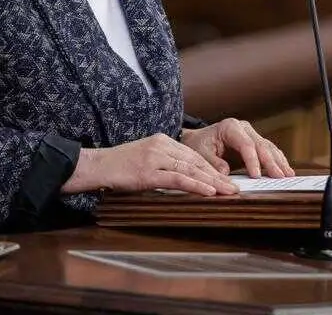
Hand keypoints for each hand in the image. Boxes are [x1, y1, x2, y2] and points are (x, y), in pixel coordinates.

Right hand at [62, 133, 238, 196]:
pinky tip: (209, 192)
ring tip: (229, 192)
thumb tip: (184, 178)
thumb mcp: (145, 159)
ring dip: (213, 182)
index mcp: (163, 140)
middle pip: (197, 161)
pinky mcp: (149, 172)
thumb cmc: (118, 166)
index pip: (194, 155)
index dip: (212, 168)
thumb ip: (163, 164)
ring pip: (191, 169)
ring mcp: (156, 157)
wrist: (96, 165)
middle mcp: (162, 145)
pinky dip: (196, 185)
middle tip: (235, 187)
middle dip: (218, 176)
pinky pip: (178, 179)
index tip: (226, 179)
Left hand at [181, 118, 294, 178]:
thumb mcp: (200, 153)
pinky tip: (286, 171)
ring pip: (269, 148)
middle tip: (280, 177)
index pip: (246, 144)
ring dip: (279, 162)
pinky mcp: (256, 144)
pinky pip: (270, 152)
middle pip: (261, 146)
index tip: (256, 176)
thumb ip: (213, 162)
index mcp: (230, 127)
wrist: (198, 140)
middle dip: (271, 163)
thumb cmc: (198, 145)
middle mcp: (244, 128)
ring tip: (288, 176)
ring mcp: (252, 135)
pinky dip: (278, 161)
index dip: (253, 161)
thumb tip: (226, 173)